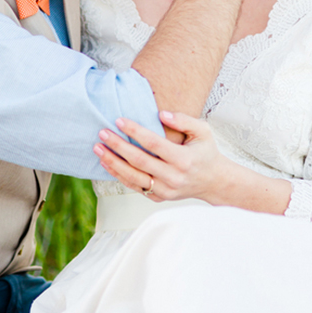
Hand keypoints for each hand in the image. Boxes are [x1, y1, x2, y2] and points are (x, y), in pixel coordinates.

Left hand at [94, 111, 228, 202]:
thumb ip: (184, 120)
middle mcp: (173, 177)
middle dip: (118, 146)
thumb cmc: (206, 153)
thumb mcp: (204, 131)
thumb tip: (161, 114)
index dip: (135, 131)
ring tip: (98, 148)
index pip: (154, 143)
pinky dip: (118, 175)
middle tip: (102, 133)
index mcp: (184, 160)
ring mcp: (165, 190)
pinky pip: (134, 186)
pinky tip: (107, 163)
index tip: (119, 120)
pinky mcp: (158, 198)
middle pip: (139, 161)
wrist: (213, 182)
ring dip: (112, 162)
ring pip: (132, 177)